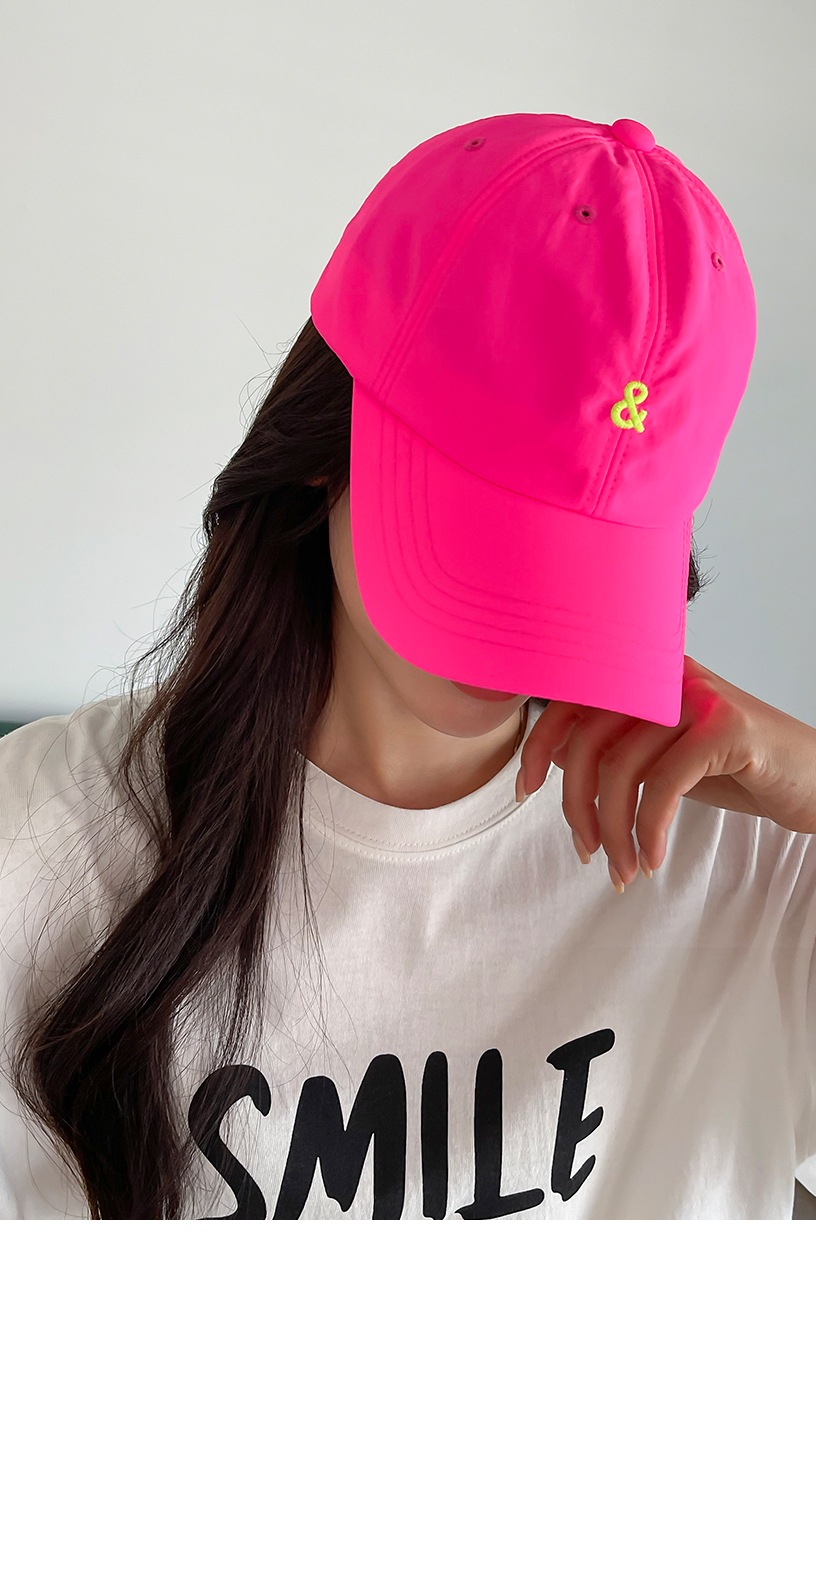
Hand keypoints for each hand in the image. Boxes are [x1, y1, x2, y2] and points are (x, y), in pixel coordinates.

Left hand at [516, 656, 815, 891]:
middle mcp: (667, 676)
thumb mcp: (662, 754)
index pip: (568, 701)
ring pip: (622, 767)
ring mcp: (698, 697)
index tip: (524, 793)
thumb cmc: (734, 769)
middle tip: (587, 852)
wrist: (811, 780)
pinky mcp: (726, 727)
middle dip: (576, 806)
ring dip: (614, 831)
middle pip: (588, 740)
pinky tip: (653, 858)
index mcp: (644, 676)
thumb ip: (616, 748)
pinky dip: (650, 830)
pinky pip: (663, 784)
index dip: (537, 747)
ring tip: (623, 868)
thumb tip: (548, 765)